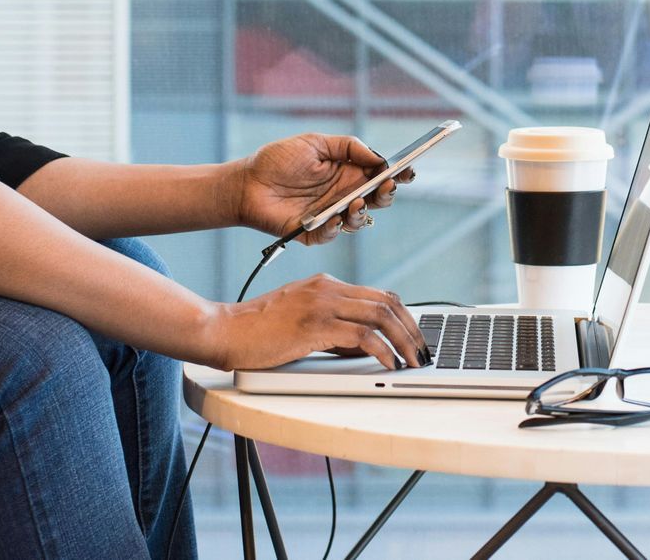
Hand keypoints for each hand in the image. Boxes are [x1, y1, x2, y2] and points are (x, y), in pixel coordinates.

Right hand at [205, 273, 429, 371]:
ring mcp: (321, 304)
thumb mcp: (302, 321)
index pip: (378, 294)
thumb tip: (366, 347)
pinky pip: (361, 336)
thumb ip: (334, 328)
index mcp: (325, 284)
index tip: (415, 338)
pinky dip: (382, 351)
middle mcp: (327, 288)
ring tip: (413, 362)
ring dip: (404, 341)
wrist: (226, 330)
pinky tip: (388, 365)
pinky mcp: (314, 325)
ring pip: (380, 315)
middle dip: (412, 329)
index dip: (404, 316)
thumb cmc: (258, 330)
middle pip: (386, 302)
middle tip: (423, 352)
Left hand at [232, 133, 416, 244]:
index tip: (408, 170)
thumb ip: (348, 146)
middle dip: (386, 193)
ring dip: (362, 212)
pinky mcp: (313, 232)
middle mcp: (343, 195)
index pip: (380, 175)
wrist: (246, 182)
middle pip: (377, 199)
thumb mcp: (315, 143)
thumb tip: (378, 157)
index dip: (397, 174)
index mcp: (348, 173)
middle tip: (385, 185)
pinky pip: (330, 235)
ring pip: (359, 220)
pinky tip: (334, 218)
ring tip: (356, 202)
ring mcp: (330, 214)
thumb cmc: (278, 160)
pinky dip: (335, 228)